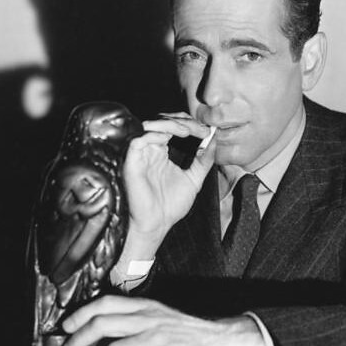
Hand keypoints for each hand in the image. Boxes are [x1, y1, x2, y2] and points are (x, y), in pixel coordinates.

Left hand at [60, 295, 265, 345]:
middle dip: (78, 338)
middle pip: (102, 323)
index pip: (104, 303)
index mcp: (145, 306)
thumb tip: (104, 324)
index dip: (81, 314)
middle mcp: (148, 318)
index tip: (66, 326)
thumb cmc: (187, 331)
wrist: (220, 342)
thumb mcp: (160, 314)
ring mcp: (157, 338)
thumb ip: (135, 316)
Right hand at [123, 113, 216, 244]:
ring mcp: (140, 155)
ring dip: (171, 124)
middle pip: (163, 121)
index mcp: (162, 152)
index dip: (190, 124)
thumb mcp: (194, 179)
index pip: (173, 127)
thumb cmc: (170, 206)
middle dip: (183, 121)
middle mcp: (150, 150)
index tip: (207, 132)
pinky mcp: (131, 162)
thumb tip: (214, 140)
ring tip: (188, 130)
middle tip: (200, 129)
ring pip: (151, 126)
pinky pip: (139, 140)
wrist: (156, 224)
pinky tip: (169, 138)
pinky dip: (155, 134)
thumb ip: (204, 160)